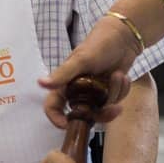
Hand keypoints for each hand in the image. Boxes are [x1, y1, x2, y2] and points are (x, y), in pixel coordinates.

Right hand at [39, 14, 140, 128]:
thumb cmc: (98, 44)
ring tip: (118, 76)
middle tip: (112, 108)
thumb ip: (62, 74)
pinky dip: (121, 89)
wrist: (123, 37)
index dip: (56, 119)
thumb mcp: (81, 60)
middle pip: (83, 115)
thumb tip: (40, 83)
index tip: (67, 125)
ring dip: (114, 94)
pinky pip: (115, 101)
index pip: (53, 107)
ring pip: (102, 109)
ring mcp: (94, 94)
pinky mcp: (109, 92)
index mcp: (65, 84)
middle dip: (100, 113)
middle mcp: (78, 92)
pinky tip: (122, 76)